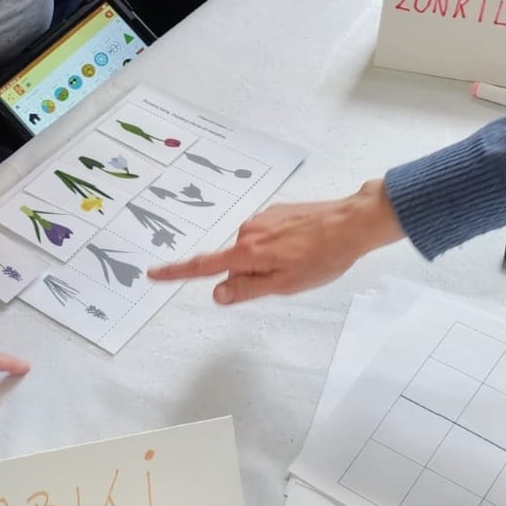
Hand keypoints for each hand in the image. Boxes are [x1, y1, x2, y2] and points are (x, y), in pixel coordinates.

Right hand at [148, 180, 406, 302]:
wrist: (351, 222)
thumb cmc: (322, 258)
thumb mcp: (285, 284)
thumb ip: (247, 289)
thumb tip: (217, 294)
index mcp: (247, 252)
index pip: (204, 266)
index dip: (177, 272)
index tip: (154, 274)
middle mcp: (248, 231)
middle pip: (234, 261)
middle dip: (251, 274)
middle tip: (288, 278)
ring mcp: (262, 218)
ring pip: (252, 249)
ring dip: (268, 259)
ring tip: (302, 261)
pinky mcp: (276, 211)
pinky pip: (266, 235)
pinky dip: (278, 245)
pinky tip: (303, 246)